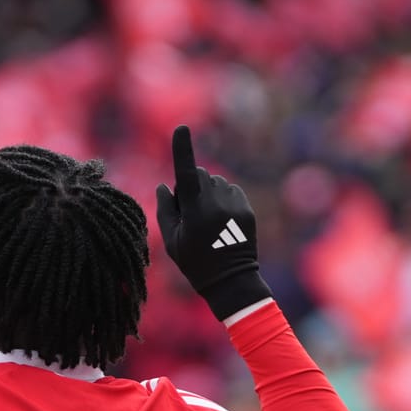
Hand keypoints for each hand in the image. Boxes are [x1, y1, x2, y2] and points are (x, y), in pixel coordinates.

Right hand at [155, 126, 271, 320]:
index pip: (185, 173)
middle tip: (190, 213)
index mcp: (194, 212)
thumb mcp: (172, 241)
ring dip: (208, 193)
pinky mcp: (246, 209)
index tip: (182, 128)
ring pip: (215, 182)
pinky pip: (231, 190)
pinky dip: (224, 199)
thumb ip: (165, 210)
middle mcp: (215, 204)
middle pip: (199, 174)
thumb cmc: (195, 263)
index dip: (182, 149)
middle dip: (191, 185)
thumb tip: (164, 185)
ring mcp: (233, 206)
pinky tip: (223, 221)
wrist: (232, 282)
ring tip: (208, 221)